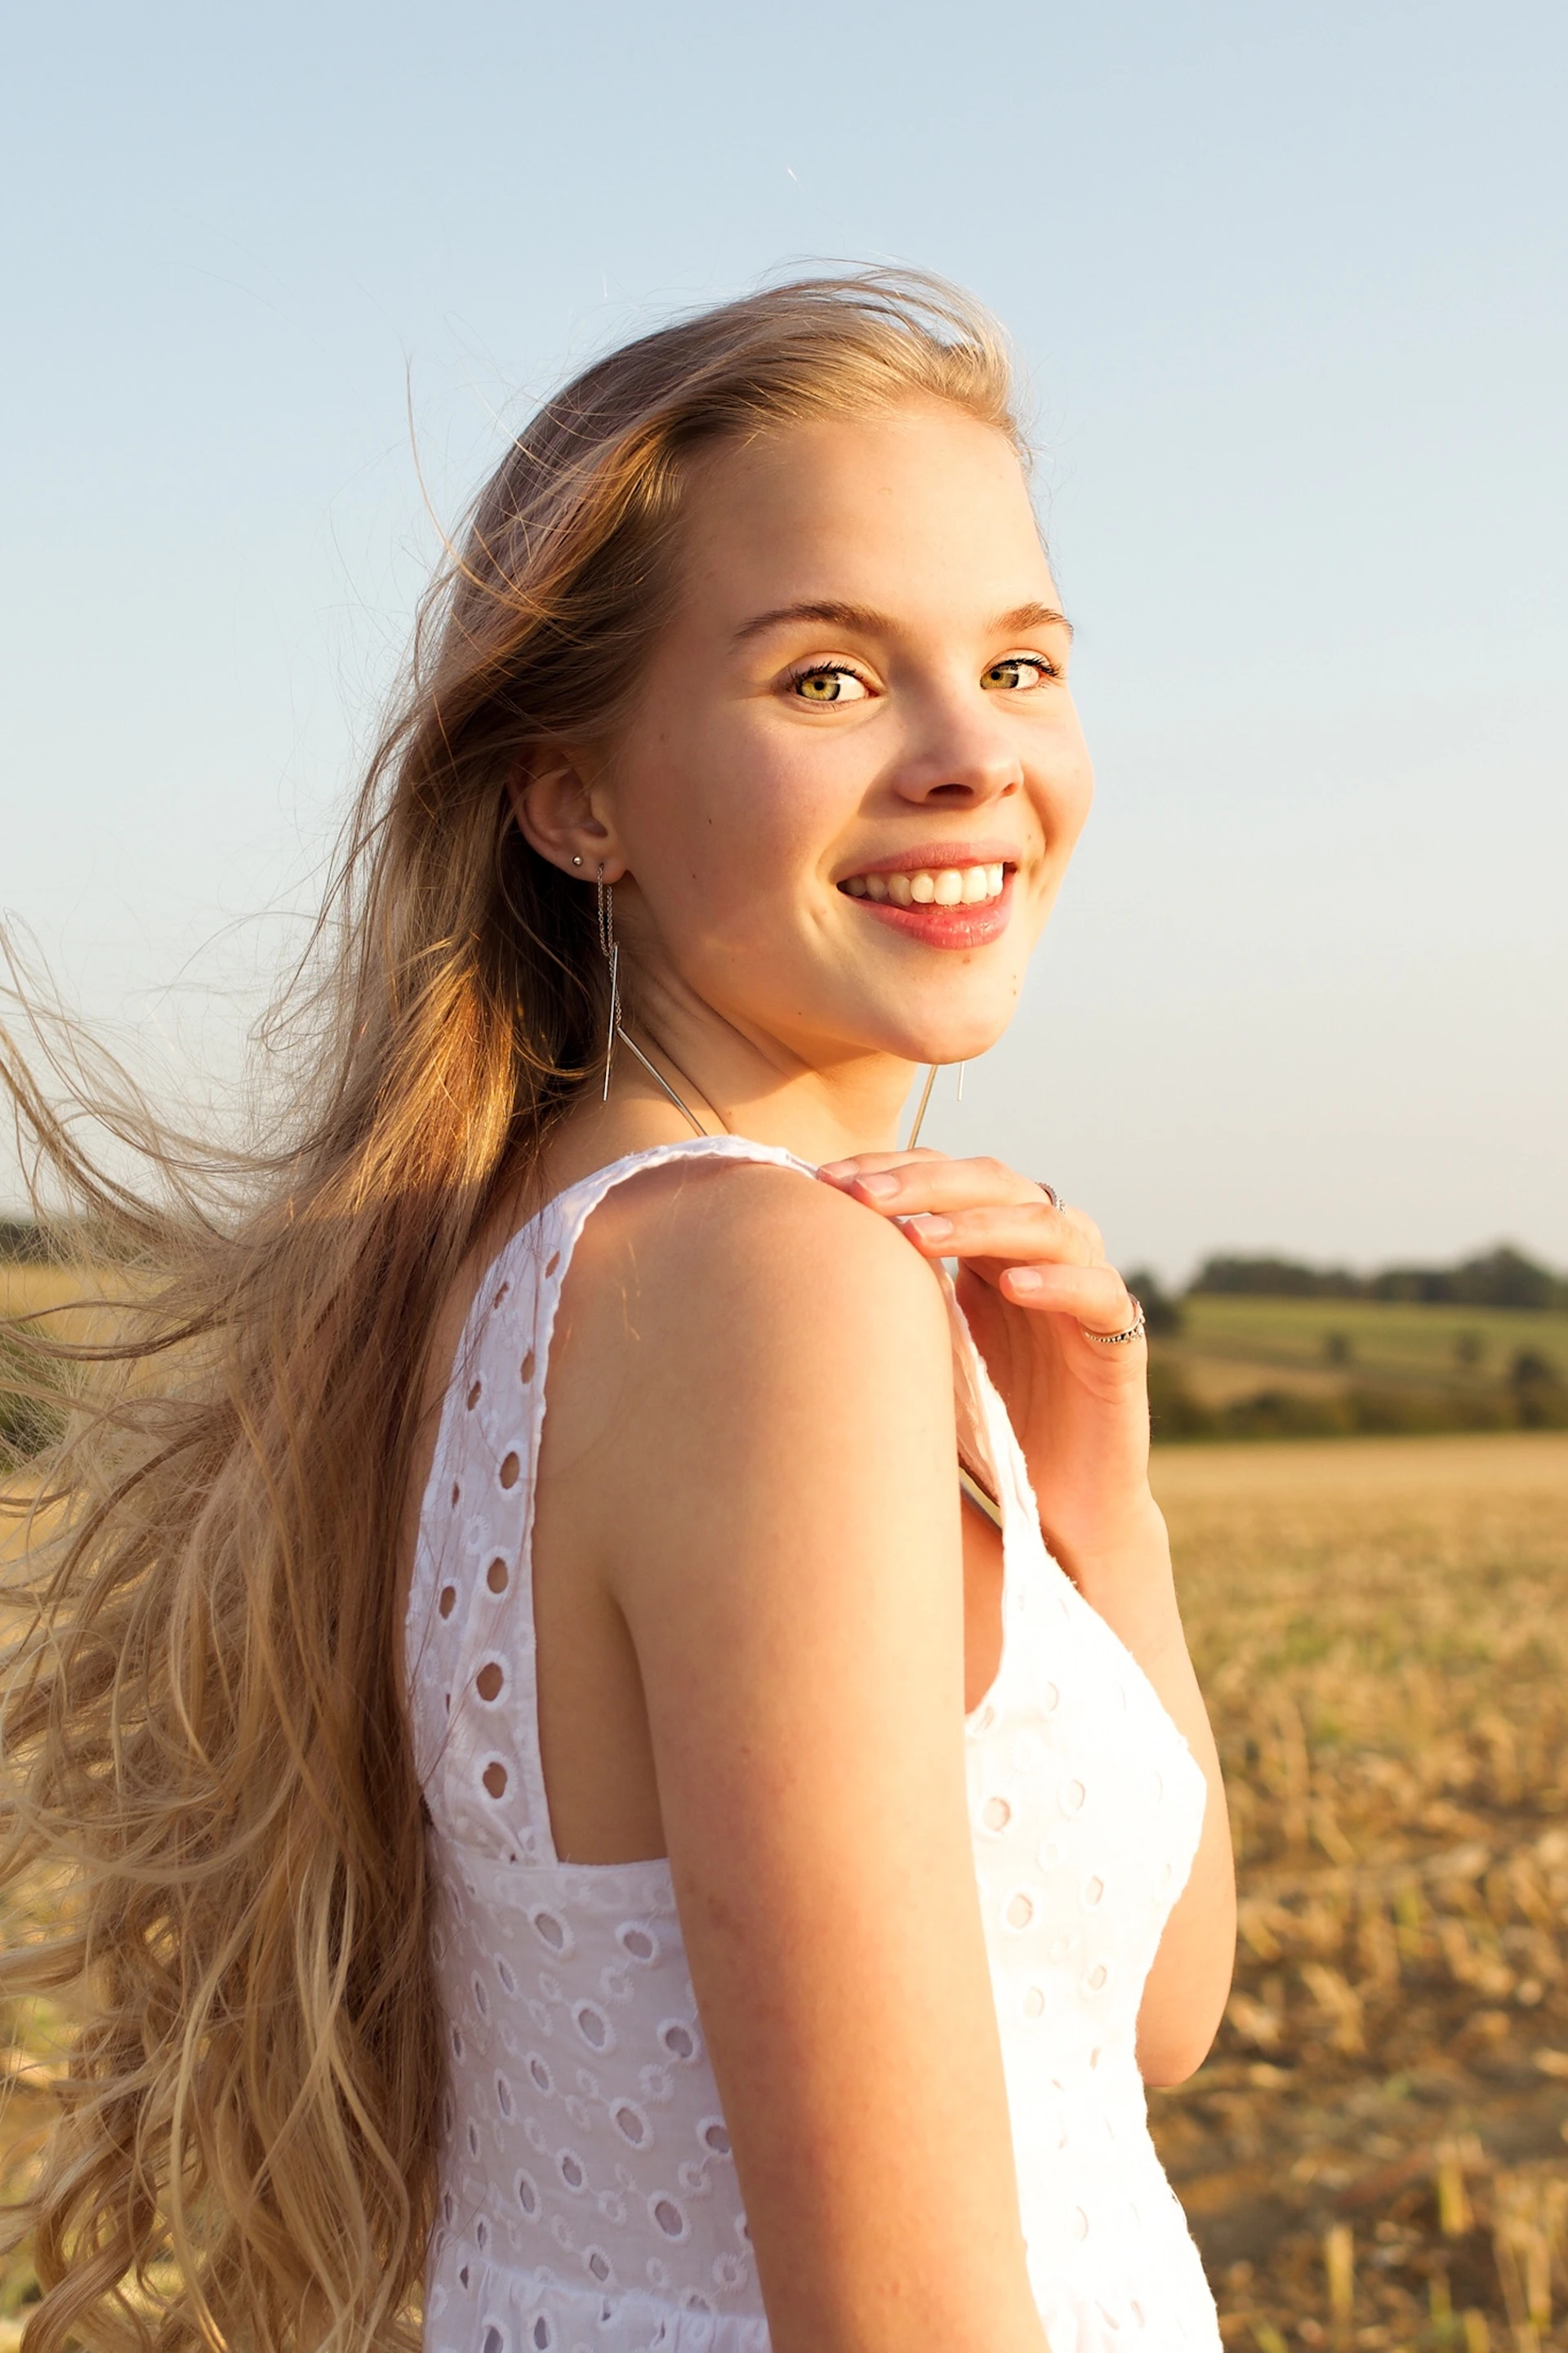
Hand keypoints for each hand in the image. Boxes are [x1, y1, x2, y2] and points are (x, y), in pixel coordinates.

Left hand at [816, 1153, 1158, 1582]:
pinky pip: (1101, 1292)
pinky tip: (1014, 1289)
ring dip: (981, 1223)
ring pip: (1048, 1224)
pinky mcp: (1119, 1340)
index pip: (946, 1177)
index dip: (890, 1168)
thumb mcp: (921, 1352)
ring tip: (919, 1236)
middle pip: (995, 1182)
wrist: (1057, 1509)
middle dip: (924, 1183)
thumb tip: (790, 1264)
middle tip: (863, 1196)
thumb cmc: (982, 1427)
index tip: (823, 1181)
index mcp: (991, 1245)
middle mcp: (1041, 1252)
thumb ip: (887, 1301)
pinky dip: (1060, 1283)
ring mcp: (1086, 1288)